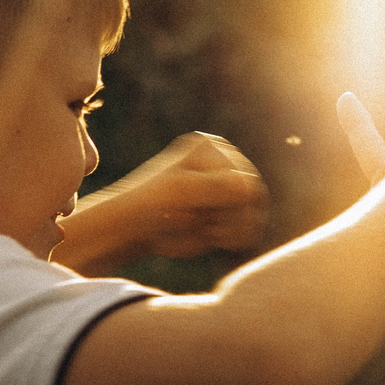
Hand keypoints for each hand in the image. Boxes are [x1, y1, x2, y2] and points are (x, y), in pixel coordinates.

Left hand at [53, 132, 268, 273]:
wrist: (130, 228)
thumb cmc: (148, 205)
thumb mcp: (178, 192)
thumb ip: (213, 187)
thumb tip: (247, 184)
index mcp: (210, 148)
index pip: (242, 179)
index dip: (228, 202)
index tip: (197, 210)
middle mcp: (221, 164)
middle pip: (253, 194)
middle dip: (231, 215)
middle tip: (202, 224)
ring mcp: (224, 189)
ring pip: (254, 213)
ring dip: (232, 228)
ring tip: (206, 230)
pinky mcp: (225, 211)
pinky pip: (249, 228)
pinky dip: (234, 237)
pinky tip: (212, 236)